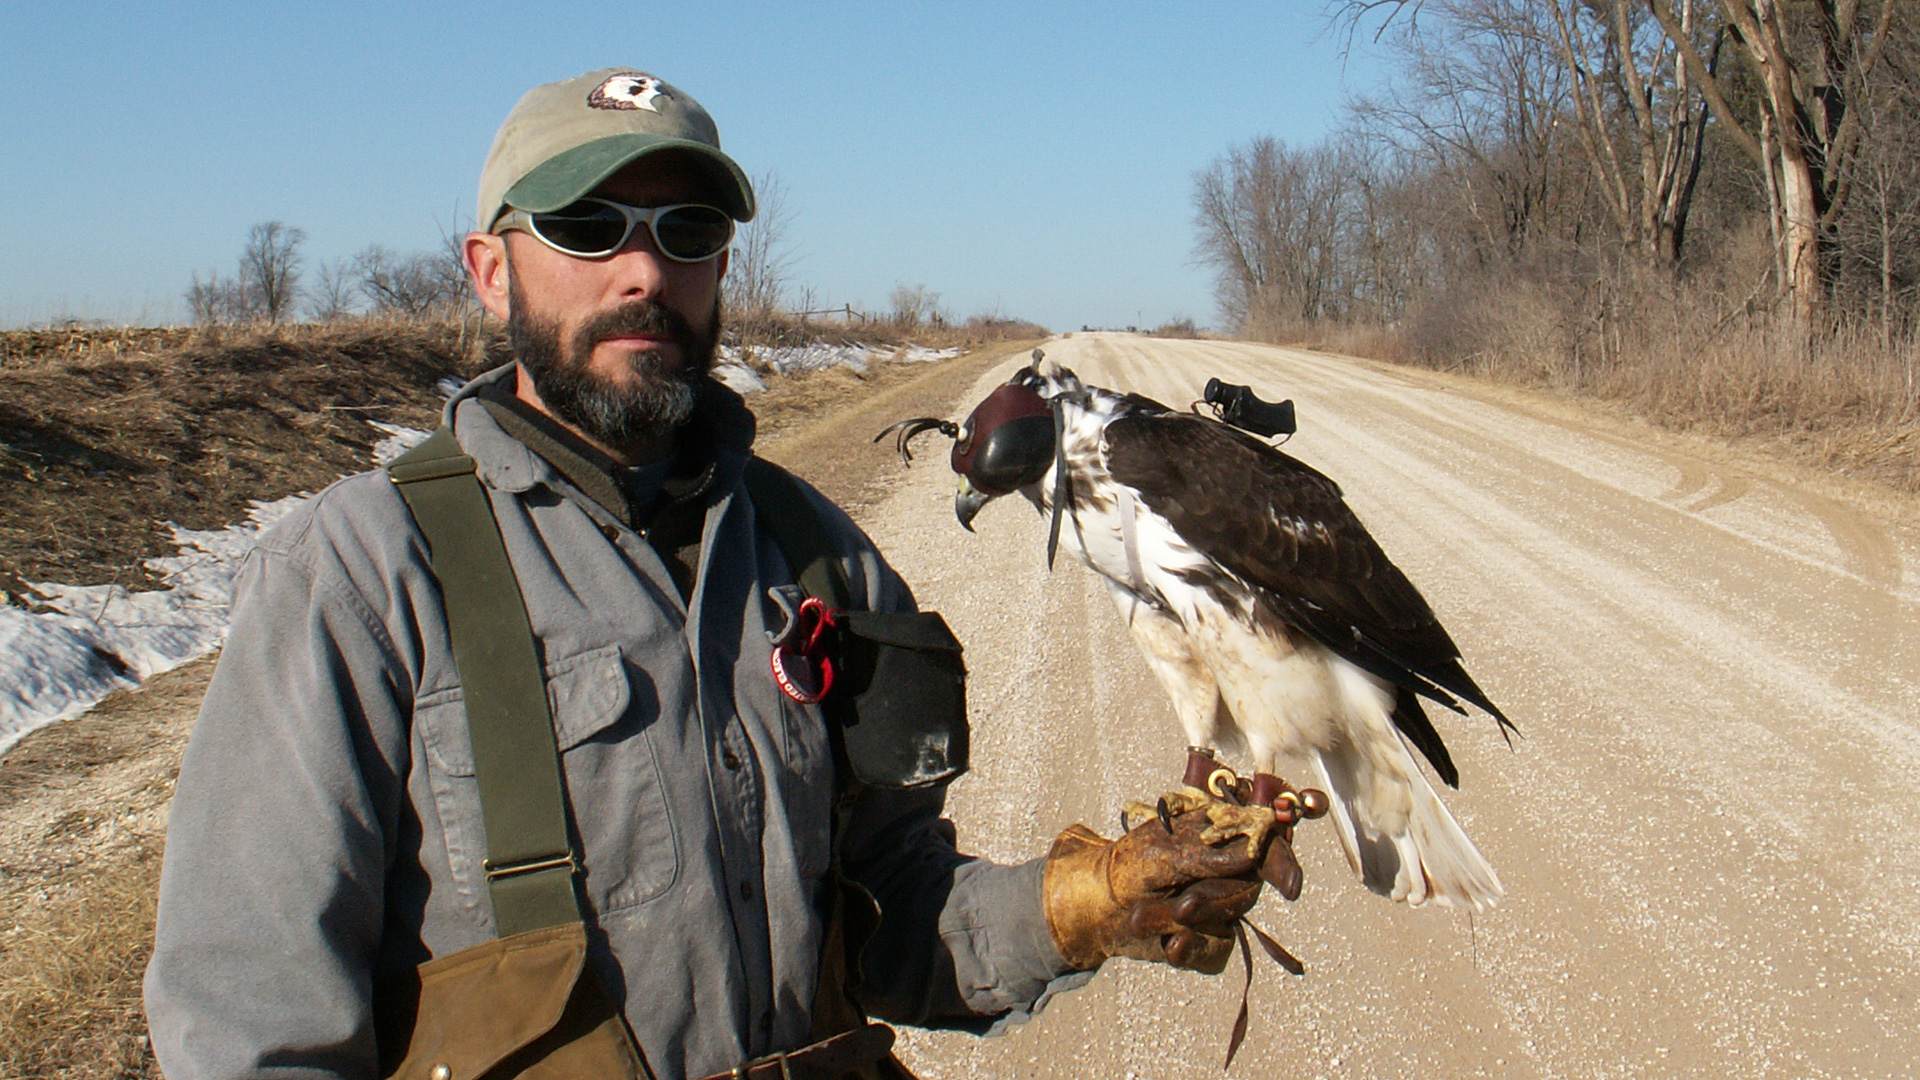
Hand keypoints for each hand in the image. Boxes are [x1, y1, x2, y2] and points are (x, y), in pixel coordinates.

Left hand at [1042, 805, 1297, 973]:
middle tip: (1182, 907)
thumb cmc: (1124, 868)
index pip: (1264, 845)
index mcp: (1216, 839)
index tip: (1291, 888)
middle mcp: (1226, 874)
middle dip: (1213, 901)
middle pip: (1247, 890)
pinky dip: (1191, 951)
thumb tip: (1248, 854)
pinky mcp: (1208, 942)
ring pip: (1227, 924)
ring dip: (1186, 925)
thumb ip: (1202, 855)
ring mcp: (1219, 910)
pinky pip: (1215, 953)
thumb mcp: (1155, 855)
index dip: (1283, 862)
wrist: (1092, 910)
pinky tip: (1169, 947)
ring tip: (1144, 918)